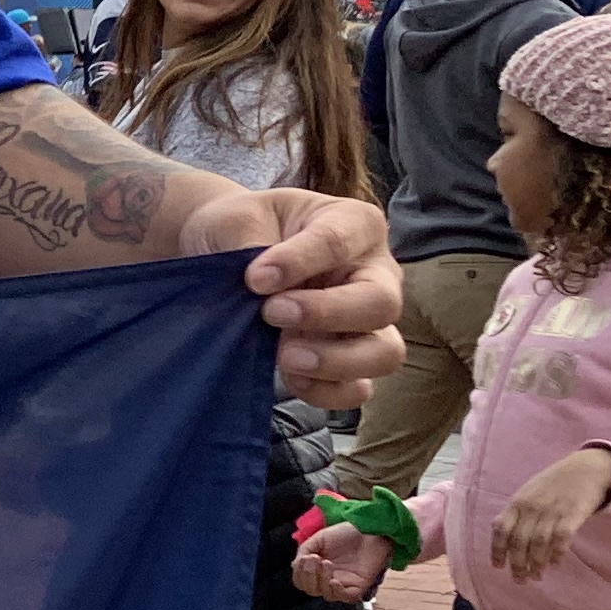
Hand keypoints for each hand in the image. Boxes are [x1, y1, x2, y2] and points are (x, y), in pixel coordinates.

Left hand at [180, 187, 403, 393]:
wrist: (225, 253)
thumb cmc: (243, 228)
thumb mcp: (240, 218)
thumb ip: (252, 244)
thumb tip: (264, 283)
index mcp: (354, 225)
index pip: (340, 243)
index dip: (299, 262)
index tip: (255, 278)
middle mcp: (374, 273)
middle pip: (381, 303)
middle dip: (327, 314)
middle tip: (272, 314)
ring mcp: (366, 320)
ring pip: (384, 352)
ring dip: (335, 360)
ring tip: (285, 355)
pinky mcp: (347, 358)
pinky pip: (358, 389)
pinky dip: (326, 391)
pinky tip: (290, 376)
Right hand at [292, 525, 390, 604]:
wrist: (370, 530)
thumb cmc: (346, 532)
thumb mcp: (318, 538)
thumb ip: (304, 550)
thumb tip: (296, 565)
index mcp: (317, 568)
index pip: (302, 581)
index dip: (299, 573)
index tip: (305, 558)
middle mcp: (329, 577)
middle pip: (311, 590)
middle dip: (309, 576)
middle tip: (315, 560)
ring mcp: (344, 583)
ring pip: (326, 595)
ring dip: (322, 581)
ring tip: (327, 563)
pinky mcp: (359, 586)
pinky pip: (346, 598)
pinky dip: (337, 592)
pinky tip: (334, 580)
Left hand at [493, 444, 610, 583]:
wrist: (584, 469)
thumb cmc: (552, 484)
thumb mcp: (526, 493)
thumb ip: (514, 512)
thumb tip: (497, 531)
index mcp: (517, 503)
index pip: (501, 529)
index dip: (497, 550)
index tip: (498, 567)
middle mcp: (532, 508)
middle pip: (519, 541)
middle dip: (517, 564)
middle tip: (520, 580)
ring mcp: (552, 511)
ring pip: (539, 542)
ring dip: (536, 563)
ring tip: (536, 576)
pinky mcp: (573, 514)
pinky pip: (562, 537)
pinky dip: (557, 552)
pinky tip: (556, 563)